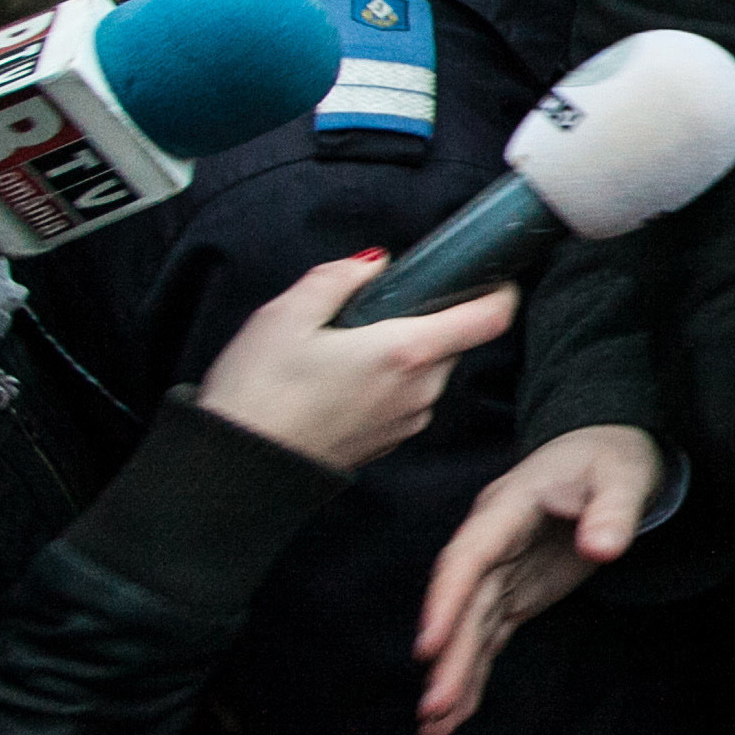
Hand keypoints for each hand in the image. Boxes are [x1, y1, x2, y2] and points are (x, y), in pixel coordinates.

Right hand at [196, 254, 519, 472]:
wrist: (235, 469)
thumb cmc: (258, 392)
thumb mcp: (286, 314)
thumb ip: (338, 278)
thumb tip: (374, 265)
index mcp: (405, 352)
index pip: (489, 319)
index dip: (500, 291)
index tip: (493, 275)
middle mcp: (420, 391)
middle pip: (453, 343)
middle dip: (426, 320)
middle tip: (374, 312)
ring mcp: (407, 422)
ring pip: (428, 372)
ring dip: (403, 354)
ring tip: (344, 350)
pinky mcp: (388, 442)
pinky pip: (406, 400)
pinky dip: (387, 384)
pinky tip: (338, 382)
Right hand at [414, 425, 661, 734]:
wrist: (607, 455)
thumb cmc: (612, 460)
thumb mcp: (623, 476)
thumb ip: (614, 510)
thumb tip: (603, 548)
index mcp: (507, 509)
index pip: (467, 559)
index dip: (445, 601)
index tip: (429, 645)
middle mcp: (492, 544)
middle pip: (462, 604)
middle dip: (447, 655)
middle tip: (434, 707)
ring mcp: (500, 571)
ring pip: (469, 628)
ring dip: (453, 675)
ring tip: (434, 728)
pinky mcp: (513, 593)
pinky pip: (487, 636)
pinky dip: (473, 672)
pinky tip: (455, 713)